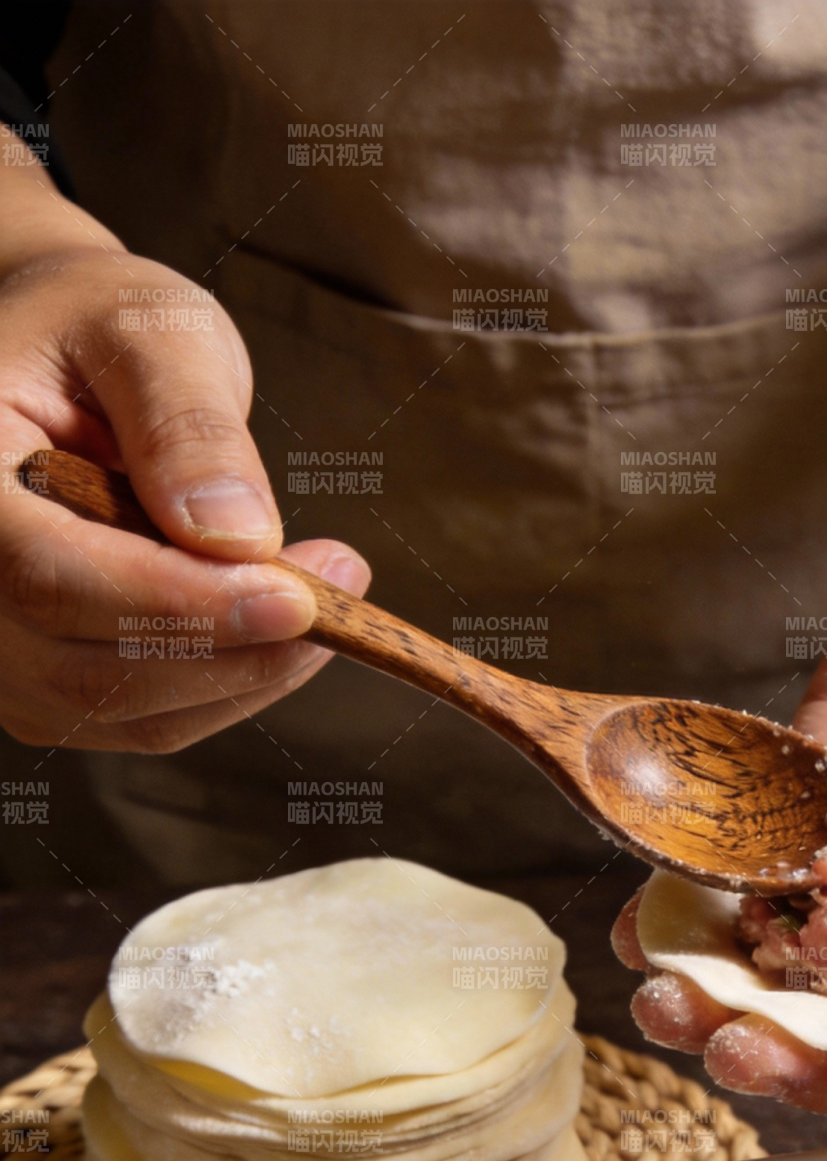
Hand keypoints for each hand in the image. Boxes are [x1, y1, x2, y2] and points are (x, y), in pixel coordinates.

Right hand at [0, 129, 367, 752]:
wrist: (72, 358)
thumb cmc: (102, 329)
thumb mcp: (151, 332)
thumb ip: (188, 426)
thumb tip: (237, 535)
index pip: (48, 575)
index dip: (178, 602)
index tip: (298, 599)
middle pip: (86, 666)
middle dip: (235, 646)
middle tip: (345, 589)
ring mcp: (0, 645)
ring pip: (128, 710)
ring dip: (249, 673)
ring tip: (332, 594)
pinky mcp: (51, 680)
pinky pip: (151, 718)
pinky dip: (235, 684)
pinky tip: (288, 621)